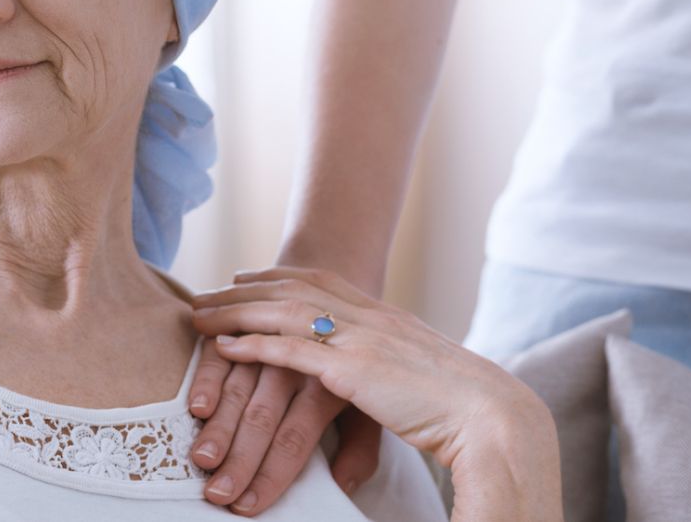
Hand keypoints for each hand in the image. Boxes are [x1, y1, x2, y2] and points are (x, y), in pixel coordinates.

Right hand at [186, 338, 380, 514]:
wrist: (349, 300)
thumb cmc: (353, 367)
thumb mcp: (367, 405)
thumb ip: (359, 447)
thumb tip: (343, 484)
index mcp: (328, 386)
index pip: (296, 437)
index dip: (271, 472)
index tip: (248, 505)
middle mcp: (296, 364)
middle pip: (263, 416)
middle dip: (239, 458)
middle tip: (217, 492)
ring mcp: (268, 343)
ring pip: (239, 387)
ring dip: (218, 425)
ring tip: (200, 457)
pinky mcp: (246, 326)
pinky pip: (222, 353)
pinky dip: (207, 378)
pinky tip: (197, 405)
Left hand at [193, 267, 562, 520]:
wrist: (492, 415)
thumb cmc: (465, 404)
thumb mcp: (422, 373)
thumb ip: (393, 366)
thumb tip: (381, 374)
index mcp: (384, 315)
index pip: (320, 280)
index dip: (277, 275)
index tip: (243, 275)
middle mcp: (368, 317)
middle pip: (291, 288)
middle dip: (241, 289)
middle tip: (203, 294)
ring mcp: (361, 340)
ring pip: (283, 313)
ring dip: (235, 313)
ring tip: (198, 317)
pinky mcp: (355, 372)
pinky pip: (293, 352)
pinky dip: (254, 347)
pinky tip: (224, 349)